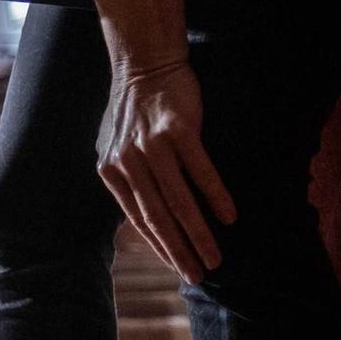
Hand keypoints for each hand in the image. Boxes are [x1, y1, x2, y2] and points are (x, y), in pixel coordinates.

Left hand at [95, 57, 236, 284]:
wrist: (144, 64)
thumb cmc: (136, 110)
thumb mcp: (118, 148)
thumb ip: (128, 180)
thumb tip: (142, 217)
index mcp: (111, 170)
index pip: (138, 219)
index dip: (160, 247)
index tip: (179, 268)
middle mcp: (127, 161)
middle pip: (157, 216)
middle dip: (179, 251)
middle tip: (199, 276)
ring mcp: (151, 146)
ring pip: (178, 200)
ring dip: (199, 233)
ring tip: (216, 257)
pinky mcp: (177, 130)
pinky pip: (200, 171)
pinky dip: (215, 196)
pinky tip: (229, 218)